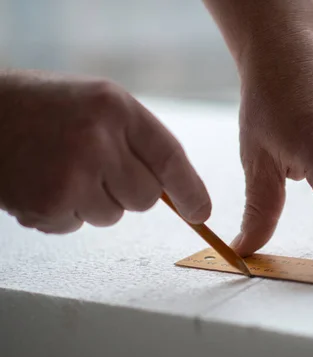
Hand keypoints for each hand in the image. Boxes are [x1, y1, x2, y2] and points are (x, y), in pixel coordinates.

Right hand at [0, 71, 209, 232]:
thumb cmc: (44, 107)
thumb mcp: (99, 103)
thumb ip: (137, 140)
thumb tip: (173, 191)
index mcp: (116, 109)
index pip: (171, 158)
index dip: (190, 190)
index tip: (200, 212)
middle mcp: (98, 140)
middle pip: (145, 198)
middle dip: (128, 192)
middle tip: (95, 168)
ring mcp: (72, 175)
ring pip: (112, 215)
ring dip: (93, 202)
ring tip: (61, 169)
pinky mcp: (47, 204)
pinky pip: (77, 226)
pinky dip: (63, 213)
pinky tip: (43, 182)